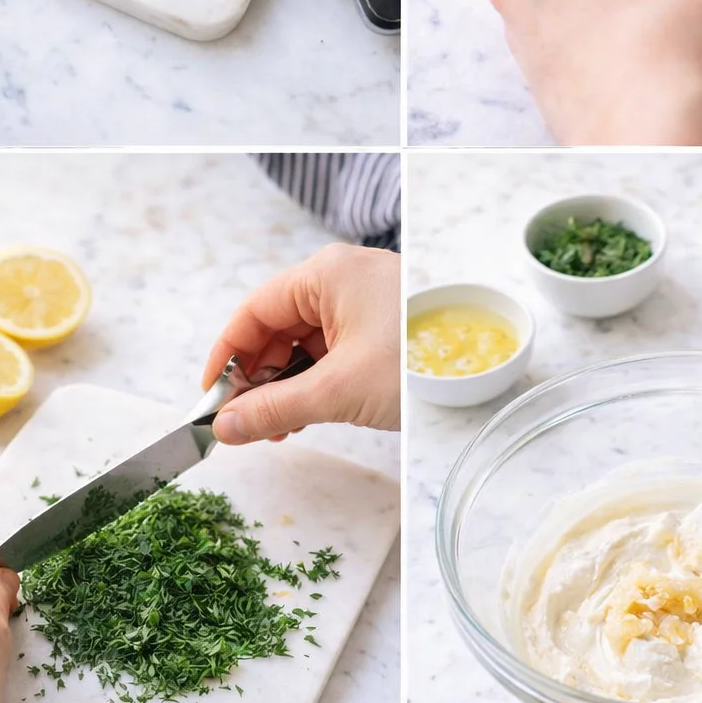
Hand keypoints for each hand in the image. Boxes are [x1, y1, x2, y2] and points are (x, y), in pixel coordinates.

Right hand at [202, 244, 400, 442]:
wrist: (489, 370)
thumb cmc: (416, 364)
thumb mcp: (339, 390)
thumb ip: (275, 408)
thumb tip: (225, 425)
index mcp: (327, 274)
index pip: (254, 311)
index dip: (228, 356)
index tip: (212, 397)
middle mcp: (342, 279)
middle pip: (277, 327)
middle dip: (258, 378)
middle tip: (245, 422)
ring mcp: (363, 301)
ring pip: (304, 343)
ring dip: (286, 386)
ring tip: (276, 428)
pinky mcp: (379, 325)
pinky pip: (331, 350)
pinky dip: (314, 382)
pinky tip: (305, 415)